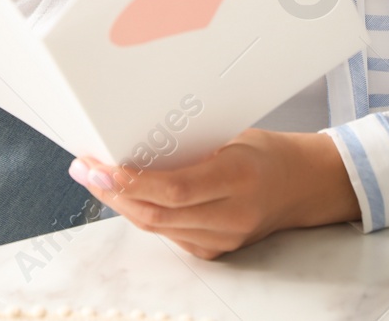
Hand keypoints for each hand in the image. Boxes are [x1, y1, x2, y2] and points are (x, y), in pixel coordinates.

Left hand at [67, 129, 360, 258]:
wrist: (303, 186)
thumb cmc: (267, 153)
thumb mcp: (232, 137)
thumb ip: (190, 147)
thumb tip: (135, 141)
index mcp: (238, 179)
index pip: (175, 189)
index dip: (132, 181)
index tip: (101, 165)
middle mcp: (231, 216)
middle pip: (157, 214)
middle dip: (112, 192)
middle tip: (84, 168)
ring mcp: (223, 238)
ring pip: (156, 227)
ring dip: (120, 203)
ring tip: (94, 178)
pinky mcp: (214, 250)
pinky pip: (167, 233)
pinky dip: (142, 213)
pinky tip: (124, 194)